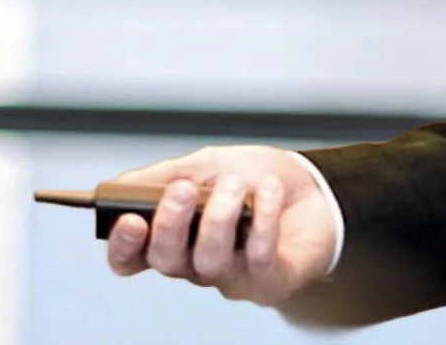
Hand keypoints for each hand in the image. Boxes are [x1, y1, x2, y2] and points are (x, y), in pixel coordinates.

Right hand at [105, 144, 337, 307]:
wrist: (322, 192)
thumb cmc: (263, 182)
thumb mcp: (212, 164)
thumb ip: (168, 174)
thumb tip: (123, 182)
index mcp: (178, 237)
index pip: (133, 257)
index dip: (124, 246)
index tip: (130, 220)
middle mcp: (198, 263)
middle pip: (167, 261)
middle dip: (171, 224)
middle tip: (184, 190)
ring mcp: (233, 275)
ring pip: (209, 261)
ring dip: (220, 218)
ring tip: (235, 185)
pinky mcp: (270, 281)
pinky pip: (257, 257)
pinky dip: (262, 220)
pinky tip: (269, 192)